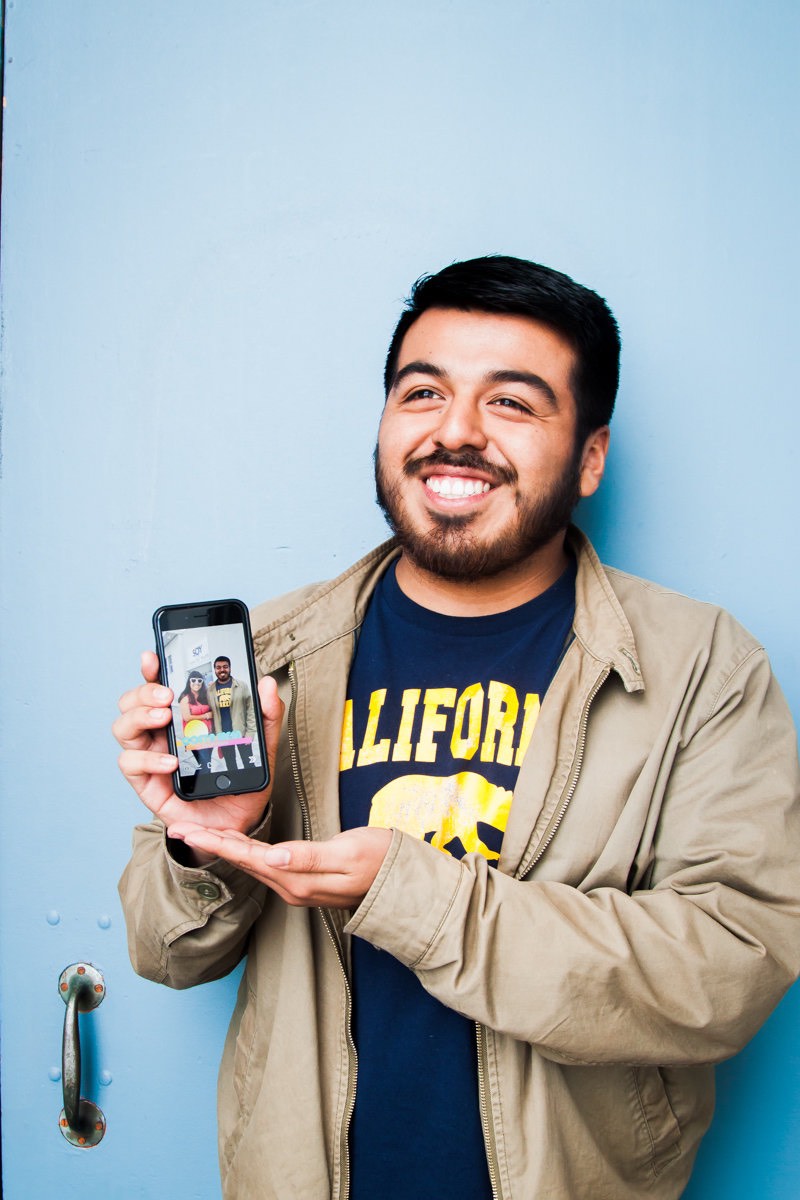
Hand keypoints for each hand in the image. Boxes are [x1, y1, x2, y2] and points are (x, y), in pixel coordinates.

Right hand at [113, 651, 283, 841]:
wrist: (236, 824)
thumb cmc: (240, 781)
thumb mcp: (261, 745)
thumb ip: (265, 714)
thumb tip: (266, 683)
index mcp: (183, 717)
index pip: (159, 686)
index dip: (151, 669)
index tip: (153, 657)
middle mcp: (160, 733)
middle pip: (132, 701)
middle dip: (144, 691)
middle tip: (168, 695)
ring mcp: (150, 756)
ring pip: (123, 727)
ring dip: (139, 716)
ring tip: (165, 718)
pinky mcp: (146, 782)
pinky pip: (130, 763)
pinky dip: (147, 759)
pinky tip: (170, 762)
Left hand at [165, 824, 392, 907]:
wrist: (404, 884)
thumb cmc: (382, 861)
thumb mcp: (349, 852)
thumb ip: (310, 857)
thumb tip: (273, 858)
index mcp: (298, 879)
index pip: (248, 856)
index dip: (216, 842)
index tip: (187, 830)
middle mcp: (292, 887)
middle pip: (243, 861)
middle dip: (209, 844)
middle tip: (177, 828)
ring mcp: (299, 887)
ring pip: (252, 864)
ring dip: (224, 848)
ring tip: (199, 833)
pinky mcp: (306, 882)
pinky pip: (266, 866)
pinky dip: (246, 852)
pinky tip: (239, 844)